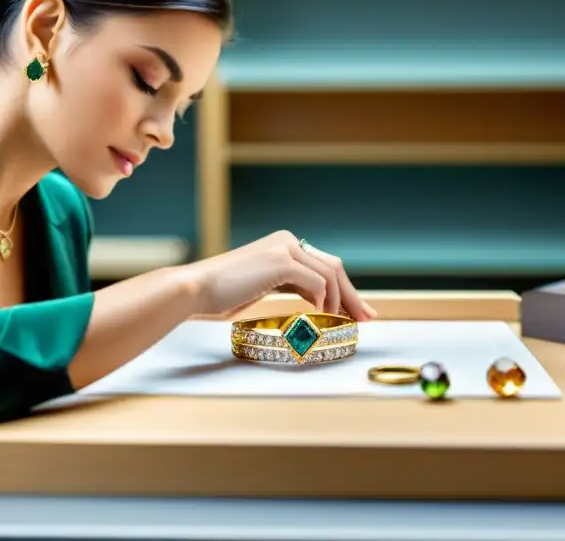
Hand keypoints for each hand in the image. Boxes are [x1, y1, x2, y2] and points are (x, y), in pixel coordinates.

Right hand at [179, 230, 377, 320]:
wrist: (197, 289)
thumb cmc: (224, 293)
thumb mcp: (264, 285)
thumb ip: (291, 285)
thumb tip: (320, 301)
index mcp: (284, 244)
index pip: (325, 265)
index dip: (345, 289)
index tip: (359, 311)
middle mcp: (287, 240)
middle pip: (334, 266)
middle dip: (352, 295)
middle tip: (367, 319)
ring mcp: (284, 248)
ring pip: (330, 274)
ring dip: (339, 302)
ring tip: (340, 324)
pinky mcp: (281, 261)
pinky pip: (317, 282)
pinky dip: (324, 301)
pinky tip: (320, 316)